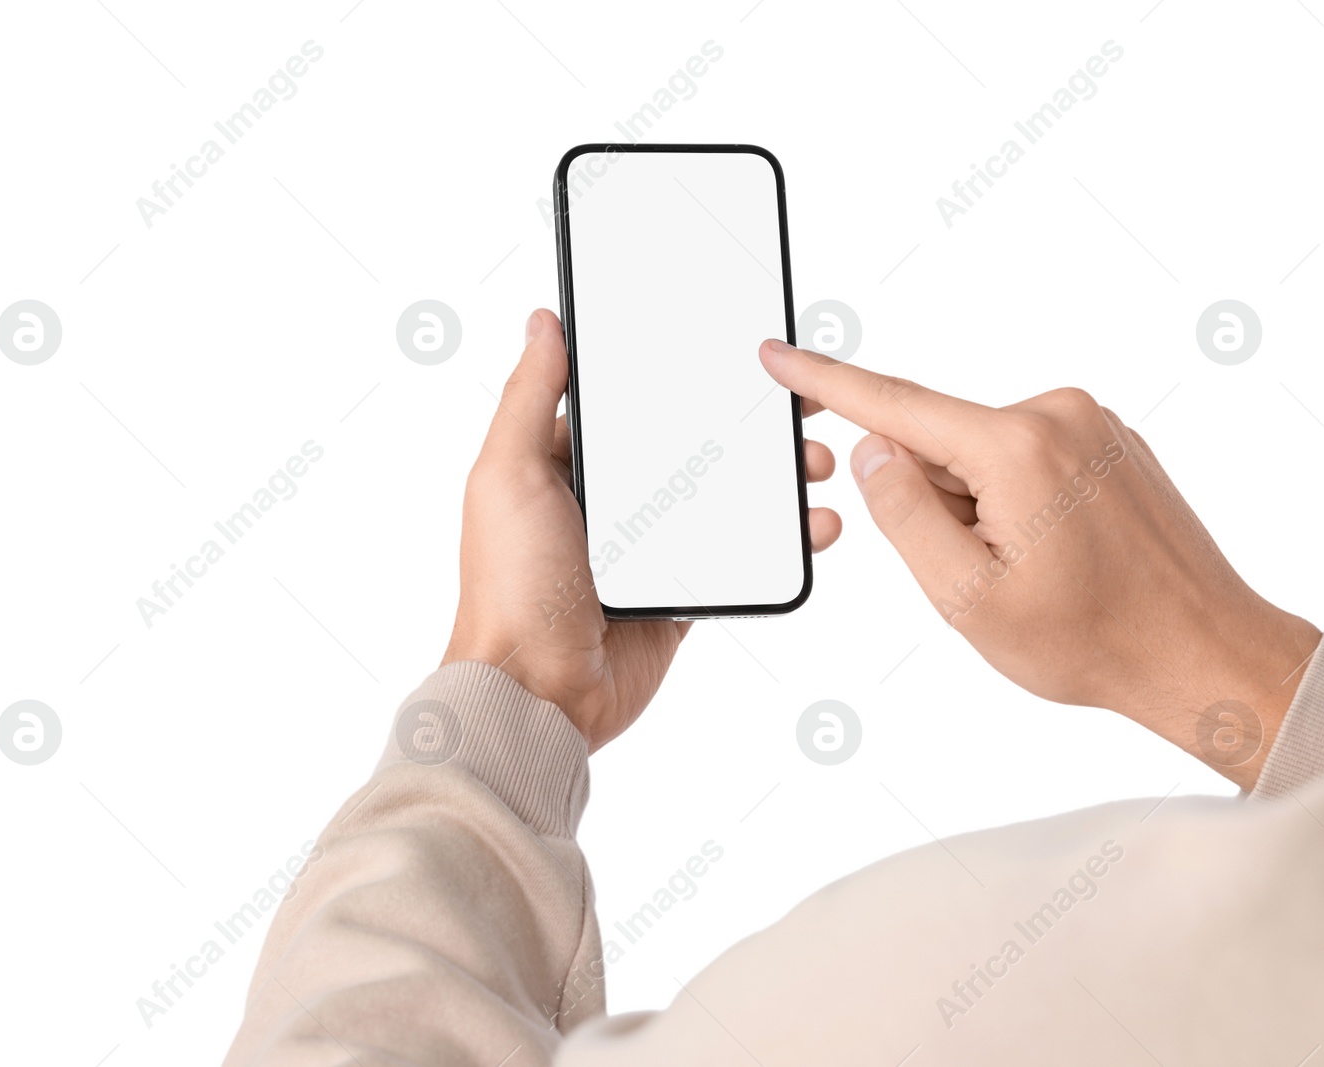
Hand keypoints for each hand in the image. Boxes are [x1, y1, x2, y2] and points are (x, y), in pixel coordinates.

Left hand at [442, 311, 840, 750]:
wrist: (537, 693)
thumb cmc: (509, 585)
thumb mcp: (508, 474)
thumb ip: (530, 395)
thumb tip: (544, 321)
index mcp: (562, 465)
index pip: (631, 405)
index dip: (681, 377)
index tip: (735, 354)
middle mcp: (606, 502)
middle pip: (690, 446)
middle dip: (746, 426)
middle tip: (797, 410)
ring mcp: (646, 549)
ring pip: (723, 497)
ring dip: (774, 479)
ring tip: (815, 465)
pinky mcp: (678, 594)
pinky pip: (737, 555)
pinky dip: (778, 539)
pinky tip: (814, 523)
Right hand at [758, 339, 1318, 789]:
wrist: (1204, 653)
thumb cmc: (1093, 639)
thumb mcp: (967, 595)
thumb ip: (904, 513)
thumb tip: (871, 450)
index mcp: (1016, 446)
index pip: (893, 405)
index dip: (825, 384)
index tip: (778, 356)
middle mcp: (1057, 413)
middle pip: (940, 441)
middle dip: (938, 502)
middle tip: (992, 573)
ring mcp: (1091, 422)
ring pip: (982, 454)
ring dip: (980, 508)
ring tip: (1036, 570)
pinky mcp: (1110, 440)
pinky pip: (1025, 458)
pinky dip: (1017, 502)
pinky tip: (1060, 553)